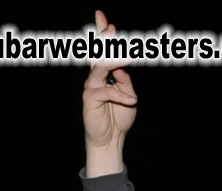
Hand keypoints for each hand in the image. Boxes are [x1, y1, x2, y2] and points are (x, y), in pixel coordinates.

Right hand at [82, 10, 136, 175]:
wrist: (112, 139)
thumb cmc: (120, 116)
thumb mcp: (129, 96)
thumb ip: (125, 82)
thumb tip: (121, 68)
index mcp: (105, 74)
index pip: (104, 52)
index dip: (103, 36)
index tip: (106, 20)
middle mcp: (95, 78)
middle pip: (98, 55)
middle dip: (104, 41)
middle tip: (111, 29)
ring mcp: (91, 87)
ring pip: (99, 69)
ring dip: (112, 62)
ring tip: (127, 57)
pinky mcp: (89, 99)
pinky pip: (106, 92)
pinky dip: (121, 96)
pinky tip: (132, 101)